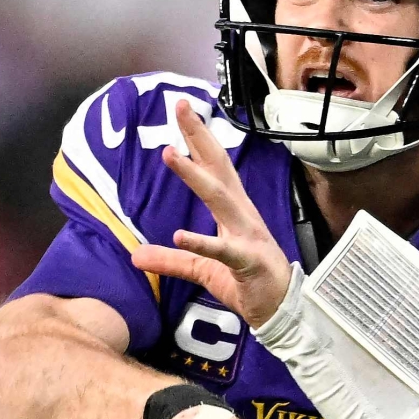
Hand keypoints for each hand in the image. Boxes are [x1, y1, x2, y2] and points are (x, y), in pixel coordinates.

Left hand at [129, 100, 293, 328]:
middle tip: (180, 107)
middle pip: (219, 168)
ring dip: (195, 176)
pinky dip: (202, 242)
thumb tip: (136, 255)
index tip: (181, 111)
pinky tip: (180, 235)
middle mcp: (241, 215)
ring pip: (220, 199)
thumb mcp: (202, 270)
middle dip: (199, 137)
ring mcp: (247, 235)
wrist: (283, 311)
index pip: (213, 167)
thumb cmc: (248, 283)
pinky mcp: (248, 261)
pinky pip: (223, 250)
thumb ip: (171, 260)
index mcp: (233, 211)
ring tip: (170, 155)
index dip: (197, 139)